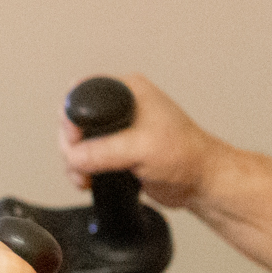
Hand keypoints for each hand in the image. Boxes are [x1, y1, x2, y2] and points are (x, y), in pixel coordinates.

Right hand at [58, 73, 223, 211]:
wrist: (200, 182)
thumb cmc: (187, 155)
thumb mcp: (141, 148)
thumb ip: (104, 151)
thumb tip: (75, 156)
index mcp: (128, 90)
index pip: (81, 93)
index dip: (71, 118)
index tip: (75, 141)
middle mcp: (121, 105)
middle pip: (75, 119)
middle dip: (71, 145)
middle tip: (80, 162)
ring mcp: (118, 129)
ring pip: (78, 141)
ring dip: (75, 161)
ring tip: (85, 176)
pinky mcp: (117, 150)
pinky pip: (87, 157)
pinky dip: (82, 170)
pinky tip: (89, 180)